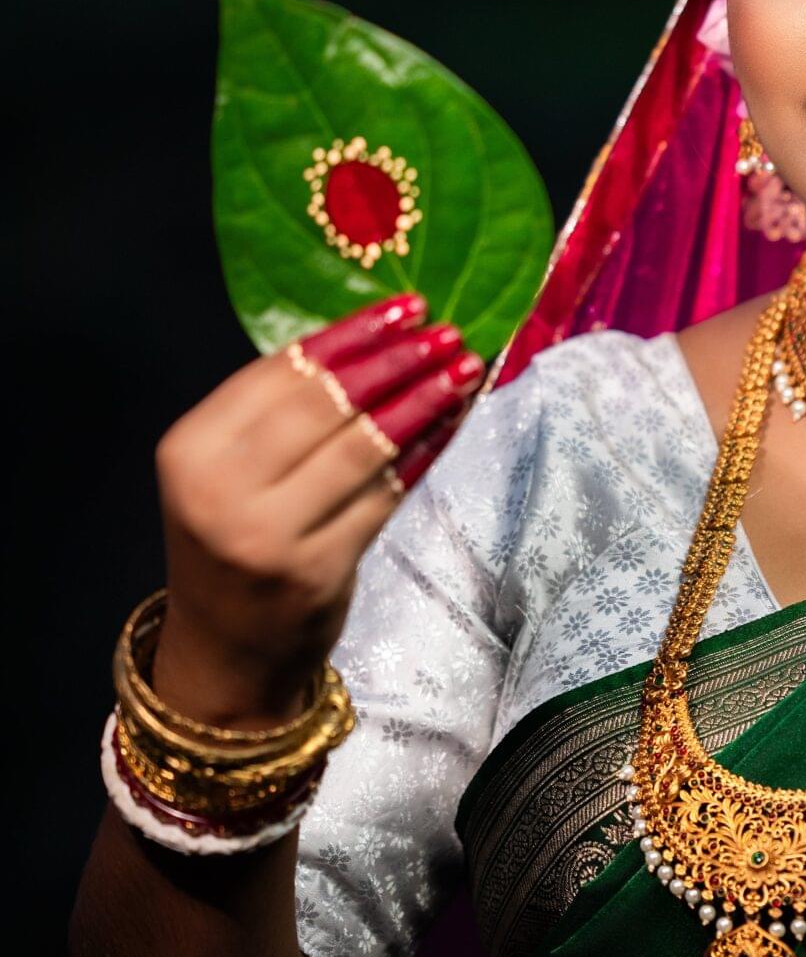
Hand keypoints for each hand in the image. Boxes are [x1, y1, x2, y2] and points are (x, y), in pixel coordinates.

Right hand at [152, 295, 481, 724]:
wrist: (225, 649)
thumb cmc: (235, 541)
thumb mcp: (228, 470)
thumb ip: (279, 412)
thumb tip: (377, 337)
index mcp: (191, 448)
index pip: (280, 372)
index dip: (351, 334)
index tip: (406, 307)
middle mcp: (221, 490)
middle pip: (327, 404)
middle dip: (396, 361)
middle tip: (448, 332)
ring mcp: (269, 535)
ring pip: (364, 447)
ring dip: (423, 401)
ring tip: (463, 368)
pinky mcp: (318, 570)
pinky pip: (386, 495)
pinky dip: (424, 453)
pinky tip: (452, 422)